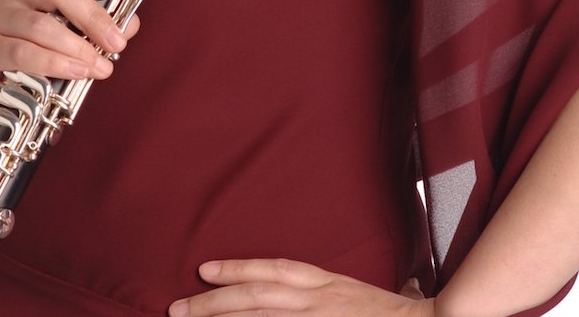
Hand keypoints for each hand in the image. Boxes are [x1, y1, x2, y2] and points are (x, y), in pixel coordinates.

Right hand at [0, 0, 140, 116]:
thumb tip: (130, 24)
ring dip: (78, 47)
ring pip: (41, 24)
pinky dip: (53, 63)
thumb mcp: (47, 26)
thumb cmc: (7, 45)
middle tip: (117, 41)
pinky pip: (21, 53)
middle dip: (94, 15)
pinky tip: (75, 73)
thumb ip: (87, 21)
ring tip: (102, 66)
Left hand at [169, 258, 433, 314]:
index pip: (275, 270)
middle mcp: (320, 302)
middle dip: (213, 304)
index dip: (238, 267)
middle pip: (256, 298)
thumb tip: (310, 289)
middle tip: (177, 308)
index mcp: (329, 284)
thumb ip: (332, 293)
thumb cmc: (401, 315)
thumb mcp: (363, 293)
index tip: (205, 270)